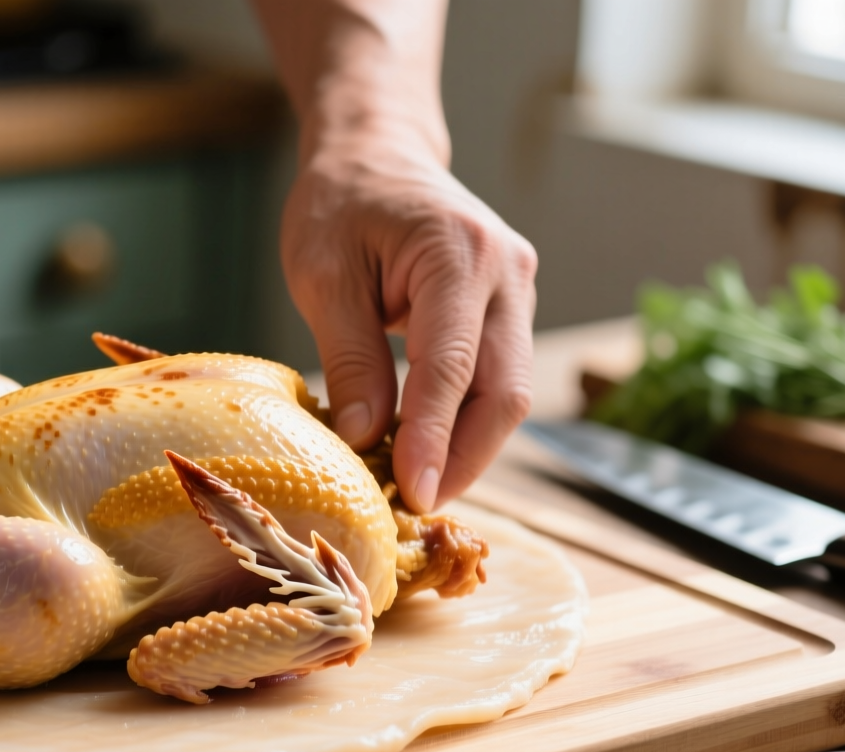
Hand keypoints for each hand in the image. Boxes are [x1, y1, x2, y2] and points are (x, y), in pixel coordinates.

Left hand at [280, 130, 536, 513]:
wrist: (377, 153)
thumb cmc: (341, 204)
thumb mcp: (323, 275)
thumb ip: (350, 354)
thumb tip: (366, 436)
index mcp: (460, 253)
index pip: (453, 367)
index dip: (434, 439)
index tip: (413, 494)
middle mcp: (509, 271)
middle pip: (505, 390)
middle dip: (465, 458)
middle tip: (418, 506)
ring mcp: (520, 289)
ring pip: (510, 391)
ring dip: (470, 446)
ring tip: (418, 487)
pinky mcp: (513, 308)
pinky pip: (499, 377)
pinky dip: (467, 420)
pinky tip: (428, 450)